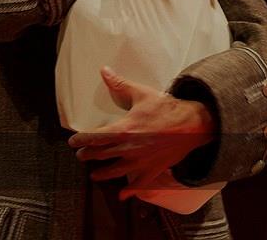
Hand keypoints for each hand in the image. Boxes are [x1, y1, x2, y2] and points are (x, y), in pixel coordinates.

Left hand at [68, 66, 215, 200]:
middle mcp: (128, 148)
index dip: (81, 140)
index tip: (73, 142)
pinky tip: (122, 197)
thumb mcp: (141, 93)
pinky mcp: (153, 170)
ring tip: (94, 175)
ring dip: (102, 174)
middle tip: (81, 156)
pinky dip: (129, 191)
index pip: (95, 137)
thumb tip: (104, 70)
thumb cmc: (166, 108)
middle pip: (101, 155)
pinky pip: (139, 184)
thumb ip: (120, 84)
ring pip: (115, 171)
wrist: (193, 124)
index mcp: (123, 130)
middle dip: (88, 155)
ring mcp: (141, 162)